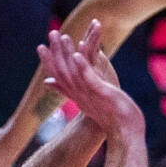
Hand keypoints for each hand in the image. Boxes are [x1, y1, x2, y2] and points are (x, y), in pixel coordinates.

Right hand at [38, 21, 142, 136]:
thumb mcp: (90, 104)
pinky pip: (89, 78)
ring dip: (68, 53)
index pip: (59, 77)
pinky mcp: (101, 93)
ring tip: (64, 36)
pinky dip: (82, 66)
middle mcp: (80, 95)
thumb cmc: (111, 118)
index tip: (41, 47)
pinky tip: (79, 52)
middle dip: (56, 51)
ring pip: (74, 72)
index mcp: (77, 96)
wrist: (125, 133)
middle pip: (63, 71)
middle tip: (51, 33)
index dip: (49, 62)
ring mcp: (89, 94)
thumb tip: (68, 93)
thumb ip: (78, 96)